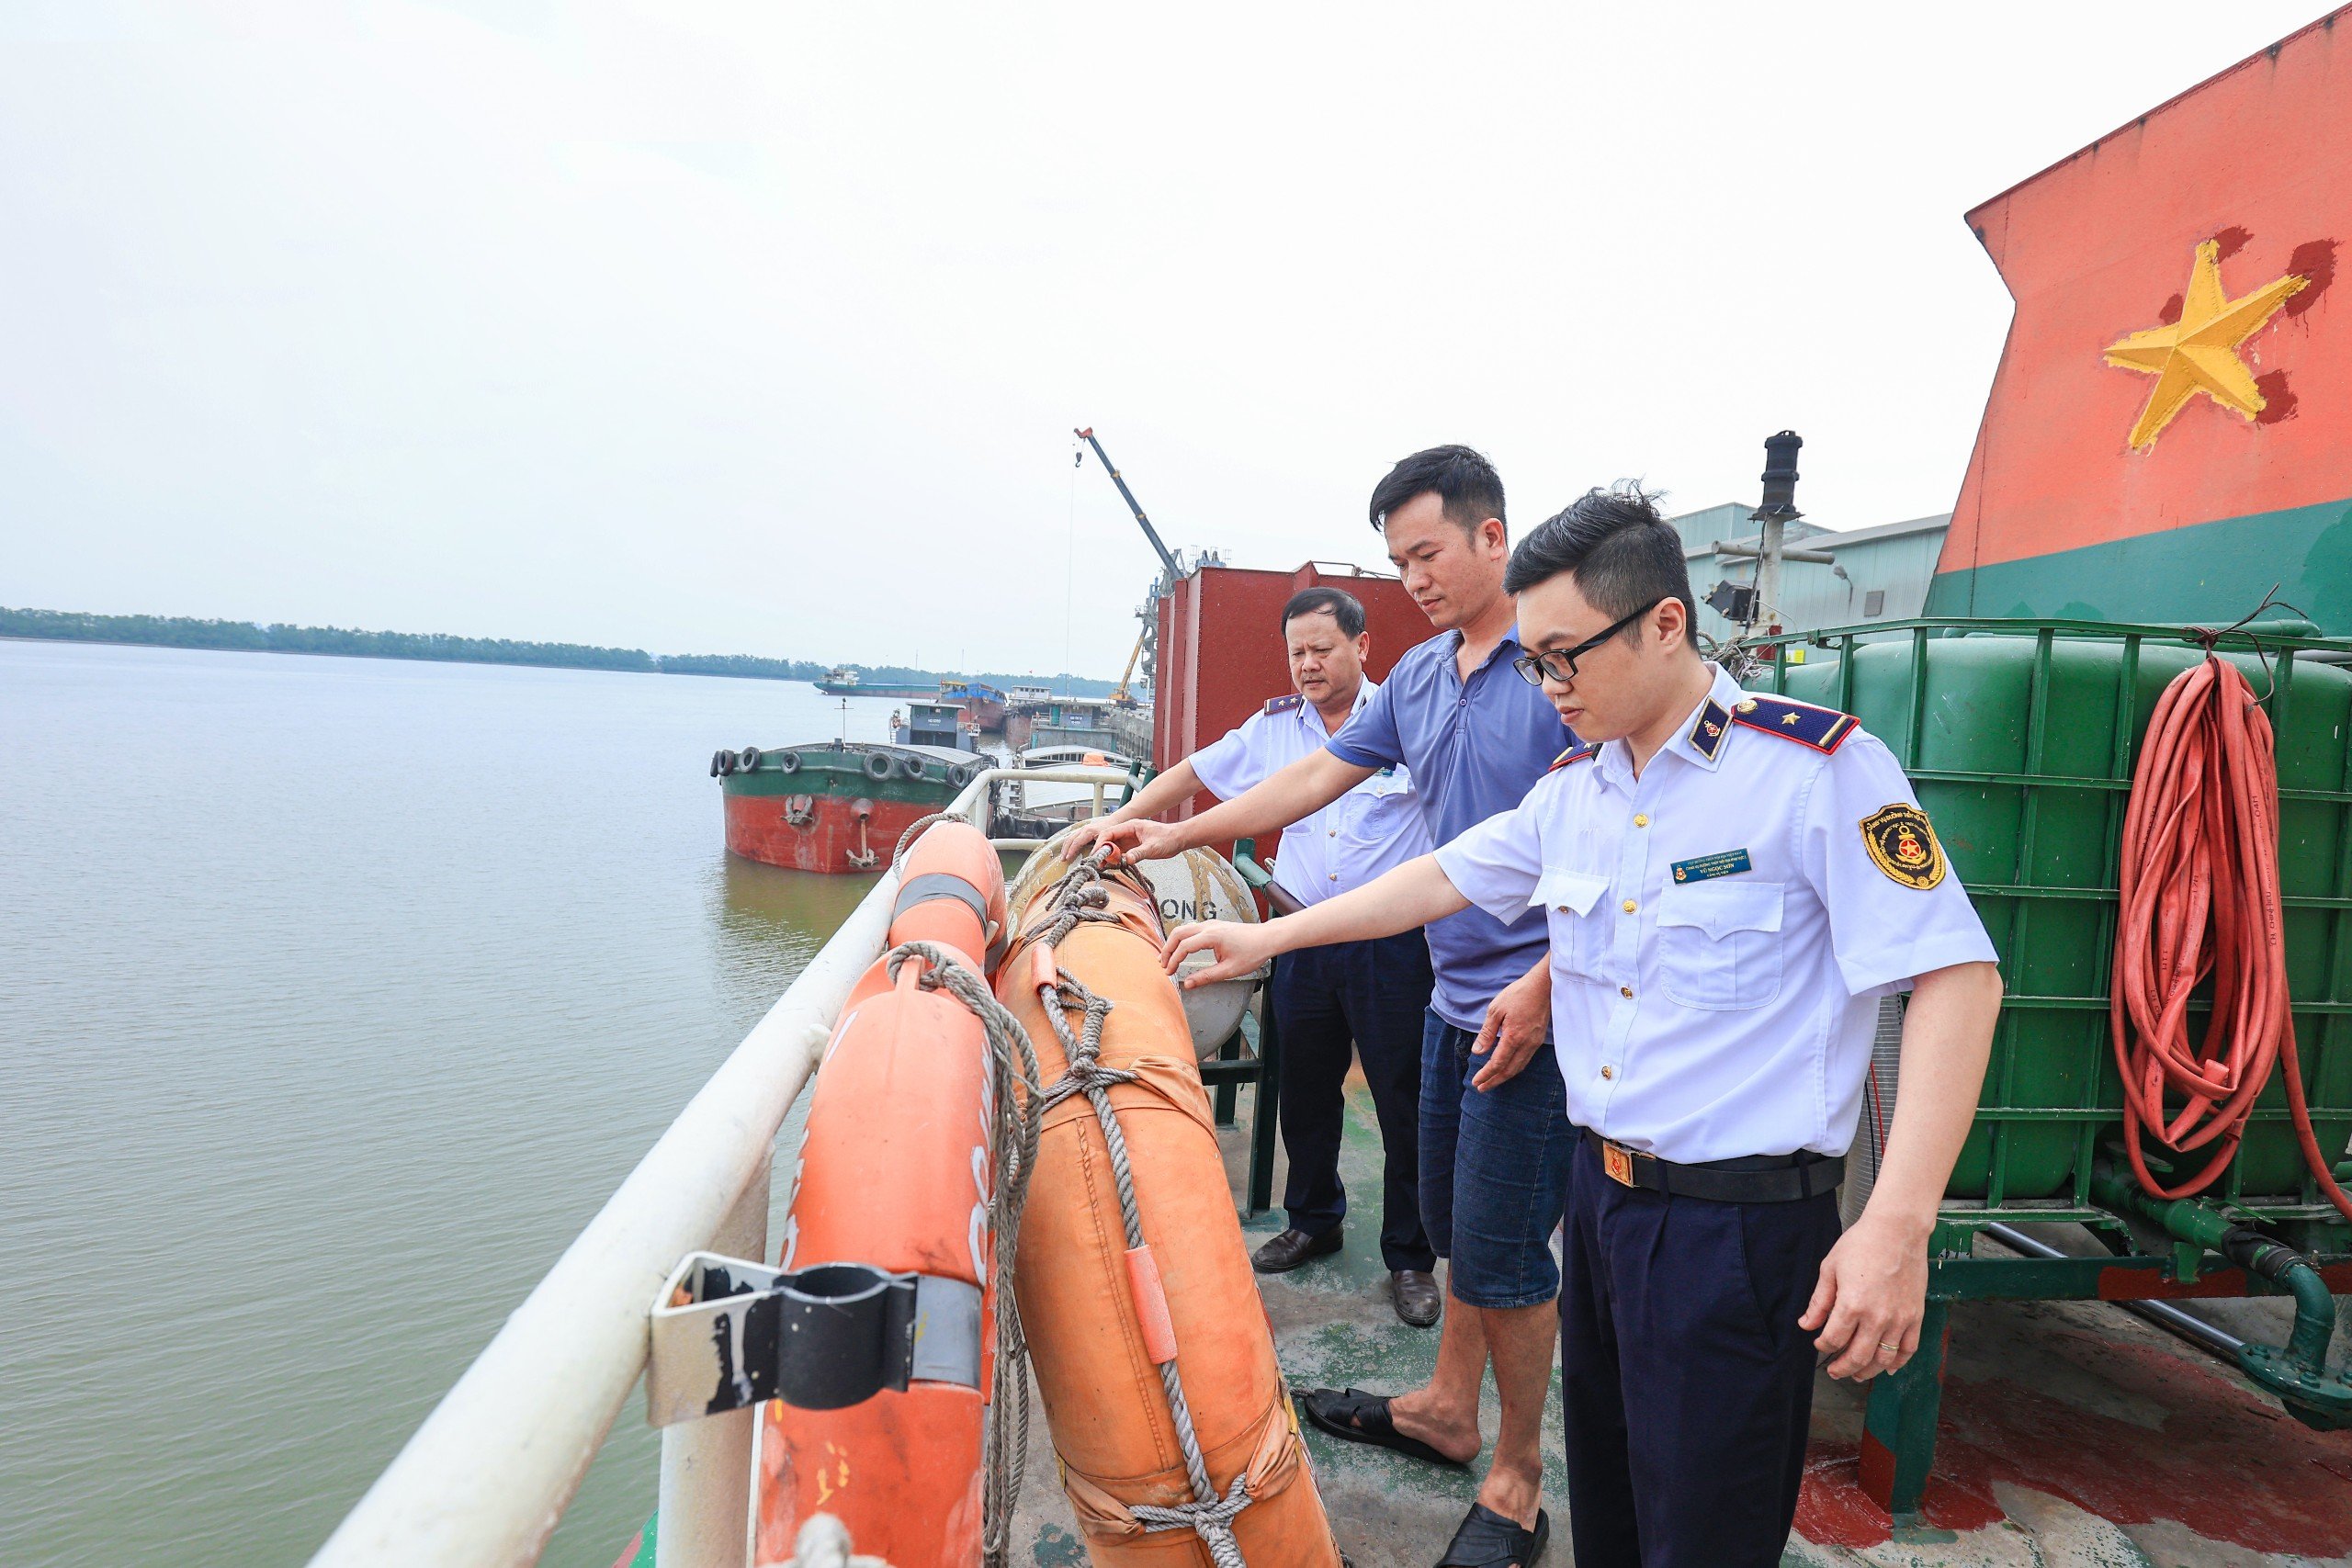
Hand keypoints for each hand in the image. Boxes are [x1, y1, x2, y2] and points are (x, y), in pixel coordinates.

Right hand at [1057, 817, 1122, 859]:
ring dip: (1065, 847)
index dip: (1071, 851)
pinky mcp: (1082, 830)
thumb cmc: (1112, 831)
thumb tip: (1099, 863)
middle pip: (1070, 839)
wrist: (1113, 822)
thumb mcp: (1108, 841)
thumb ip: (1103, 851)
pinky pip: (1072, 837)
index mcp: (1089, 831)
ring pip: (1069, 837)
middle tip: (1062, 860)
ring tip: (1063, 857)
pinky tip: (1067, 851)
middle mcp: (1084, 829)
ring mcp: (1082, 829)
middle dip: (1065, 850)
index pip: (1077, 842)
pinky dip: (1068, 844)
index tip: (1068, 858)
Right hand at [1061, 817, 1185, 861]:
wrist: (1178, 839)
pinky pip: (1119, 853)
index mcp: (1131, 826)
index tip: (1097, 854)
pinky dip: (1114, 859)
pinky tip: (1111, 867)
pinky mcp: (1132, 847)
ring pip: (1113, 847)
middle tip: (1096, 863)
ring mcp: (1129, 839)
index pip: (1110, 832)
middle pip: (1108, 840)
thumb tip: (1126, 860)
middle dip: (1101, 850)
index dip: (1101, 843)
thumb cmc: (1168, 839)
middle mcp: (1127, 831)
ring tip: (1102, 867)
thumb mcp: (1154, 847)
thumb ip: (1139, 853)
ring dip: (1107, 856)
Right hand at [1161, 919, 1280, 986]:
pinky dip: (1182, 938)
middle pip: (1178, 933)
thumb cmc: (1252, 952)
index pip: (1184, 947)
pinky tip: (1181, 949)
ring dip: (1173, 942)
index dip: (1174, 960)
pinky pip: (1191, 929)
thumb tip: (1188, 984)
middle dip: (1167, 948)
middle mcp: (1208, 926)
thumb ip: (1207, 977)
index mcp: (1212, 936)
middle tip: (1162, 964)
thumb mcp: (1229, 970)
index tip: (1169, 972)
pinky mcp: (1214, 925)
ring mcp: (1211, 924)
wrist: (1267, 938)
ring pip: (1184, 929)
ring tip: (1167, 957)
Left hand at [1469, 962, 1549, 1089]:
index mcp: (1513, 1037)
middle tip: (1482, 1088)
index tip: (1476, 1082)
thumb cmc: (1518, 994)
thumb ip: (1487, 1033)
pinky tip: (1508, 1068)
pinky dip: (1515, 1068)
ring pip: (1519, 1067)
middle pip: (1509, 1070)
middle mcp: (1526, 1044)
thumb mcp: (1496, 1010)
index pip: (1497, 1063)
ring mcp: (1534, 1043)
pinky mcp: (1539, 1039)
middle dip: (1494, 1081)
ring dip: (1505, 1077)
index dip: (1486, 1075)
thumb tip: (1478, 1051)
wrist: (1543, 986)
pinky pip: (1526, 1060)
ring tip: (1492, 1081)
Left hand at [1799, 1209, 1929, 1378]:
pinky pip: (1908, 1349)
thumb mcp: (1830, 1268)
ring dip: (1868, 1371)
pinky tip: (1888, 1368)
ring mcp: (1900, 1319)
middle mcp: (1877, 1317)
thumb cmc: (1861, 1244)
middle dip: (1843, 1367)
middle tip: (1834, 1371)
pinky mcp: (1916, 1316)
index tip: (1820, 1344)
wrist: (1898, 1231)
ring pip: (1884, 1359)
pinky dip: (1899, 1363)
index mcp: (1852, 1304)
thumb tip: (1806, 1325)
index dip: (1824, 1346)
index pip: (1834, 1339)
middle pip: (1858, 1356)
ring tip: (1857, 1375)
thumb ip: (1819, 1301)